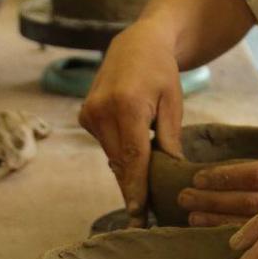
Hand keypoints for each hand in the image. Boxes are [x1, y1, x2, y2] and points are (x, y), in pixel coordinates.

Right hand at [80, 23, 187, 217]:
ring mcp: (89, 113)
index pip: (133, 157)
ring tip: (146, 182)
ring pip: (112, 157)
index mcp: (127, 106)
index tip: (138, 214)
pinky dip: (119, 153)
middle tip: (147, 213)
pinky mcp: (84, 116)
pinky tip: (132, 147)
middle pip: (120, 162)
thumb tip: (172, 173)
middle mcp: (101, 111)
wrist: (135, 44)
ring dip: (128, 170)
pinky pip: (105, 146)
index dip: (136, 188)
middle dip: (134, 186)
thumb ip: (170, 138)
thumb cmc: (161, 72)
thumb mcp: (173, 102)